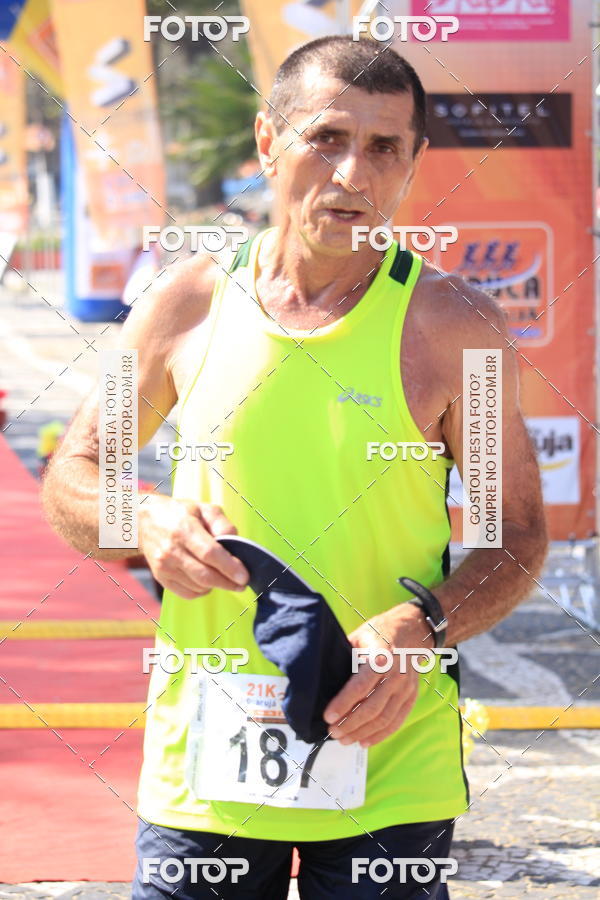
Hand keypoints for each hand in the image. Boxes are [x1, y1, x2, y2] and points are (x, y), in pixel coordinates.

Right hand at [138, 494, 248, 598]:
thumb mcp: (203, 508)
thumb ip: (222, 524)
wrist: (143, 520)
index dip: (229, 567)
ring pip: (198, 586)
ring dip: (216, 585)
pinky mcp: (160, 577)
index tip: (244, 576)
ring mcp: (164, 566)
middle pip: (204, 575)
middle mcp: (171, 550)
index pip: (210, 553)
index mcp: (184, 529)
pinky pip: (187, 593)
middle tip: (241, 584)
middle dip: (227, 582)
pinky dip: (202, 590)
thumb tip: (235, 545)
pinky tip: (206, 581)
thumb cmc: (179, 513)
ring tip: (222, 576)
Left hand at [323, 604, 433, 748]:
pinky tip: (365, 741)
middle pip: (372, 708)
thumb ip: (345, 657)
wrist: (412, 631)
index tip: (328, 716)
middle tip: (333, 731)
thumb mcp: (359, 637)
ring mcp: (406, 687)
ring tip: (344, 739)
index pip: (360, 686)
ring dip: (362, 733)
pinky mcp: (411, 696)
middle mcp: (395, 675)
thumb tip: (323, 677)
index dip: (343, 704)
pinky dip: (380, 735)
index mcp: (380, 657)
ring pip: (384, 719)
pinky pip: (396, 721)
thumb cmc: (380, 633)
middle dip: (350, 724)